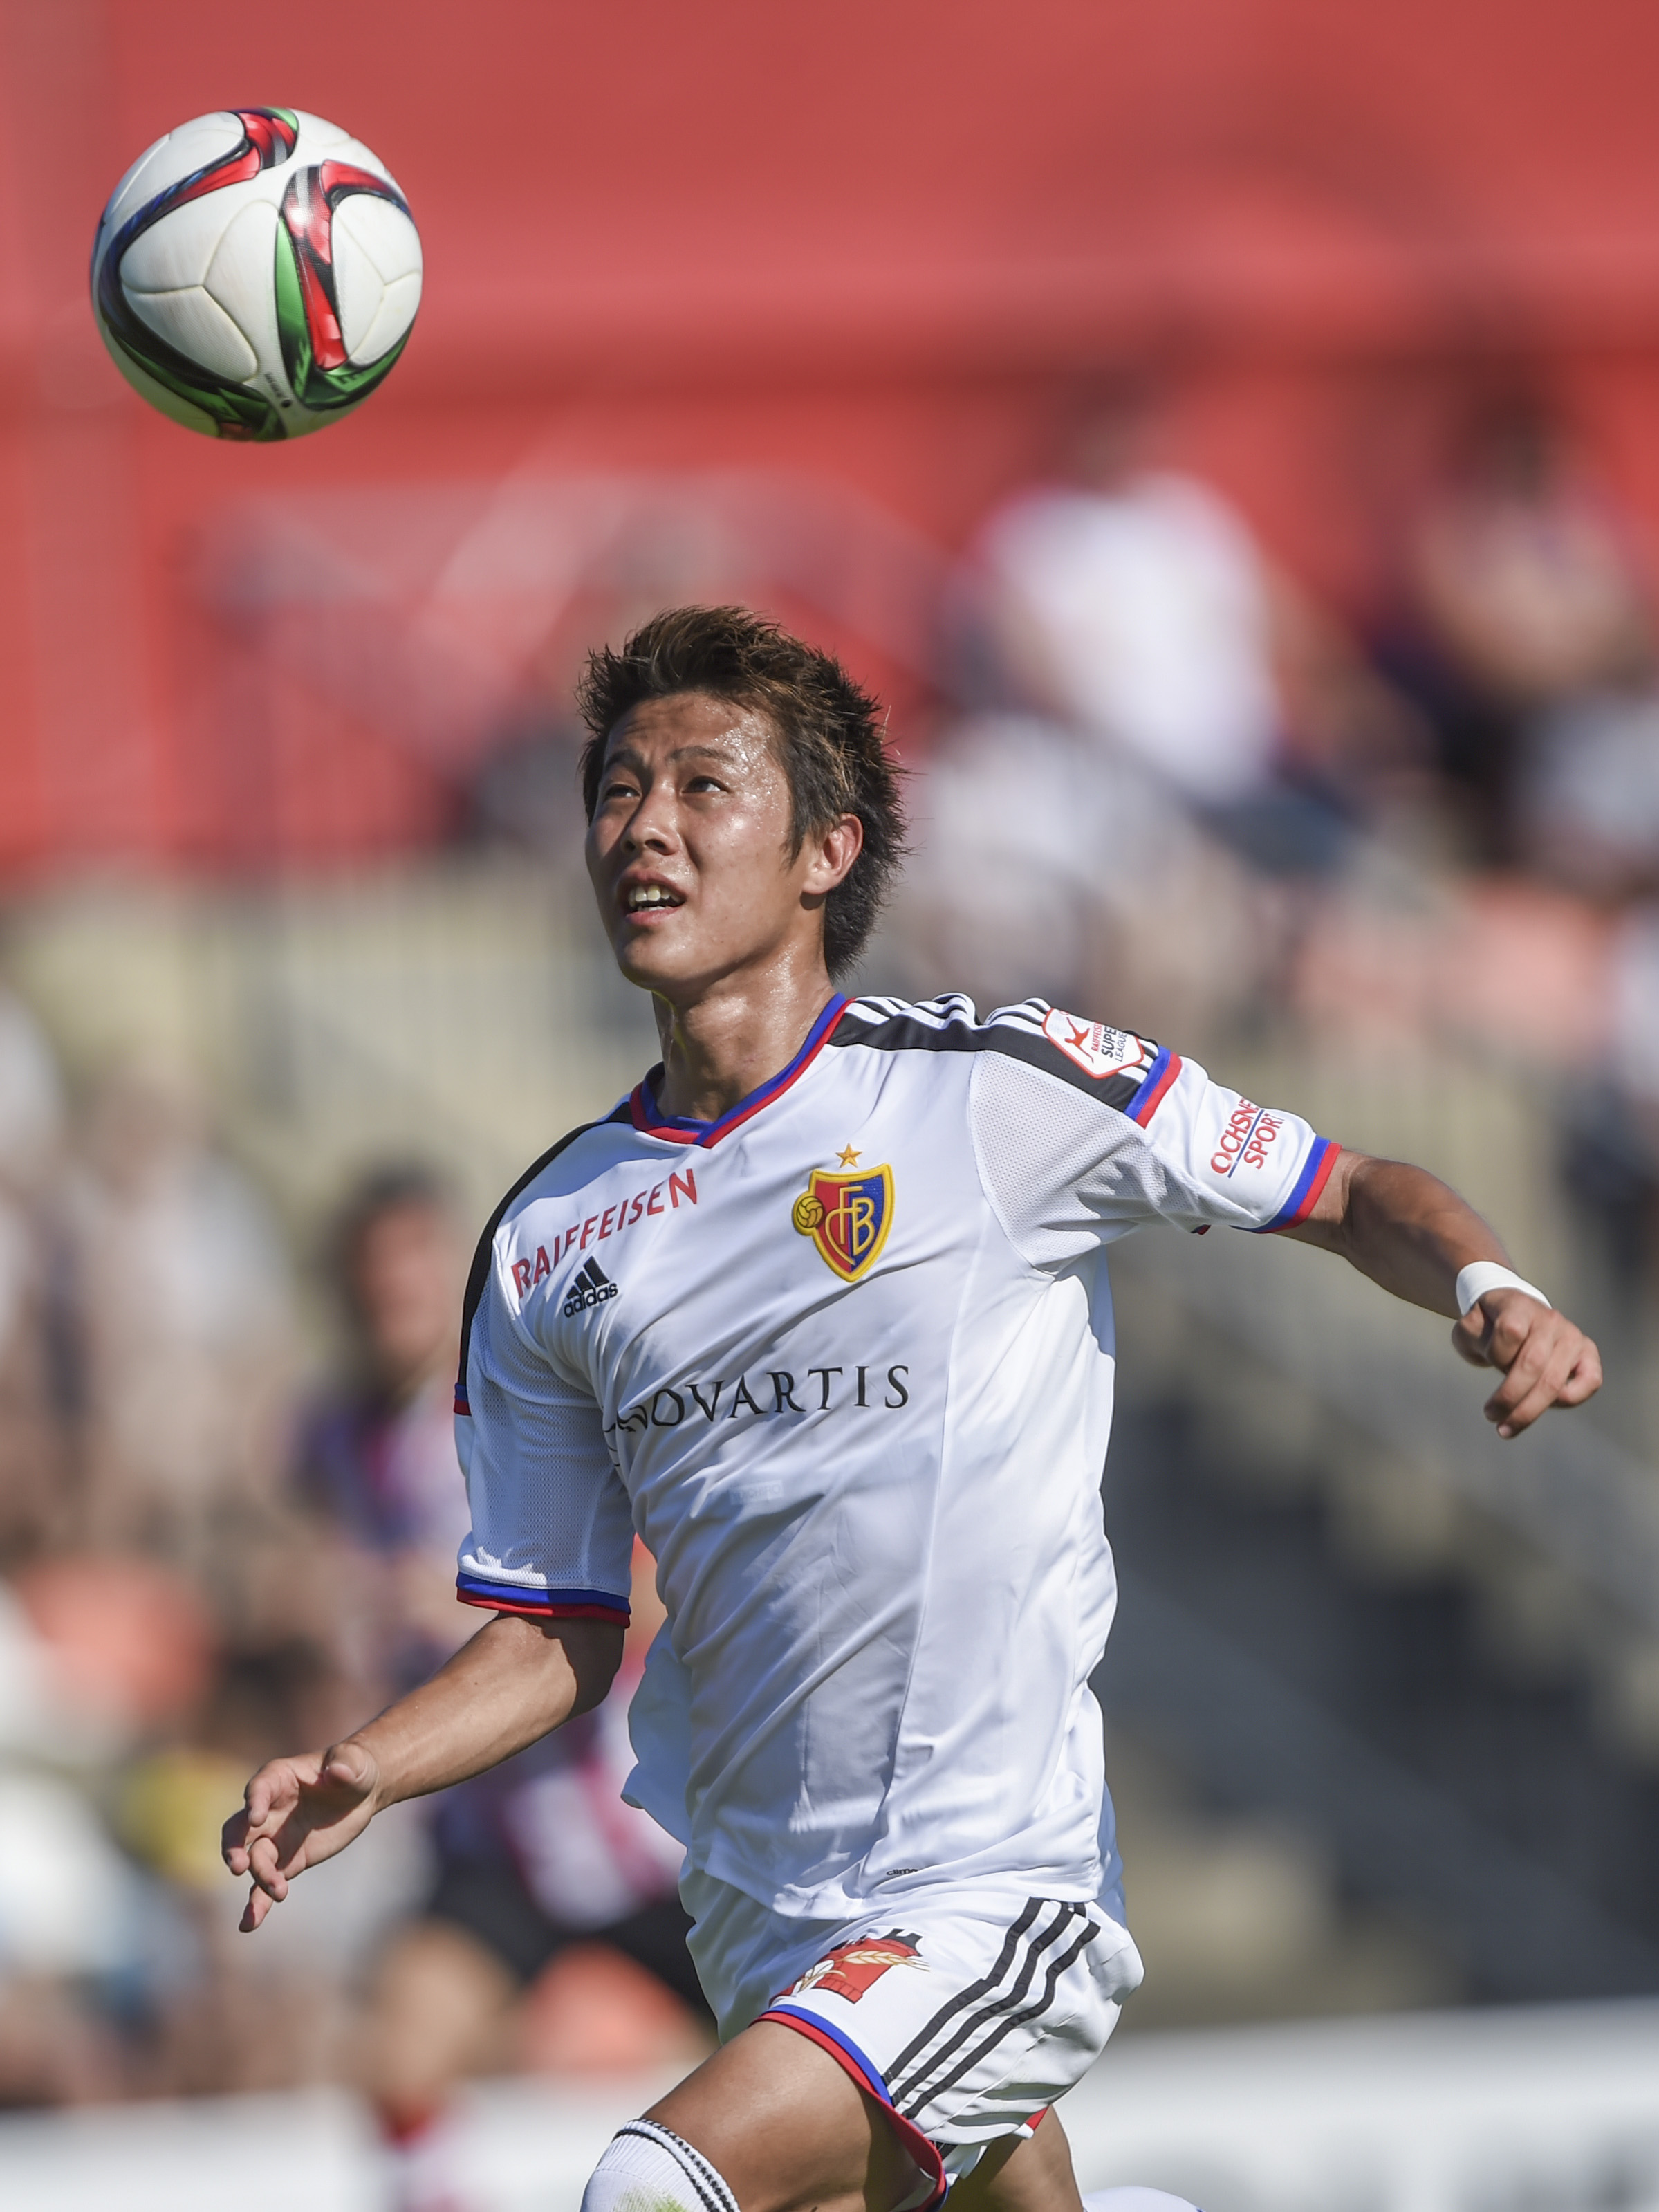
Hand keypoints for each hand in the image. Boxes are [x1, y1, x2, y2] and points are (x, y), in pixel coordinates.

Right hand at [221, 1739, 381, 1931]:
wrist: (360, 1794)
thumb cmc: (354, 1769)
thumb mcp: (354, 1762)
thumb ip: (346, 1764)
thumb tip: (338, 1771)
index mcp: (278, 1778)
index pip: (258, 1788)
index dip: (254, 1802)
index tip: (256, 1817)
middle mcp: (267, 1810)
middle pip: (239, 1829)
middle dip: (234, 1847)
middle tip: (239, 1865)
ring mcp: (274, 1839)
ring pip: (253, 1860)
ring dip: (259, 1877)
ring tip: (278, 1891)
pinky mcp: (286, 1862)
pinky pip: (264, 1884)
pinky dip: (257, 1904)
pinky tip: (249, 1924)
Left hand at [1451, 1290, 1601, 1438]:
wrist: (1514, 1315)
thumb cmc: (1488, 1328)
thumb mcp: (1469, 1327)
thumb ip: (1472, 1336)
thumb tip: (1499, 1357)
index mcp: (1519, 1306)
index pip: (1509, 1331)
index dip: (1495, 1354)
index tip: (1485, 1361)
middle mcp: (1550, 1319)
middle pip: (1533, 1364)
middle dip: (1509, 1397)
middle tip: (1490, 1416)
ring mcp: (1572, 1335)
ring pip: (1555, 1381)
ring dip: (1528, 1411)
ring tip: (1506, 1427)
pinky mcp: (1588, 1352)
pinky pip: (1590, 1381)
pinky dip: (1569, 1401)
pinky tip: (1545, 1406)